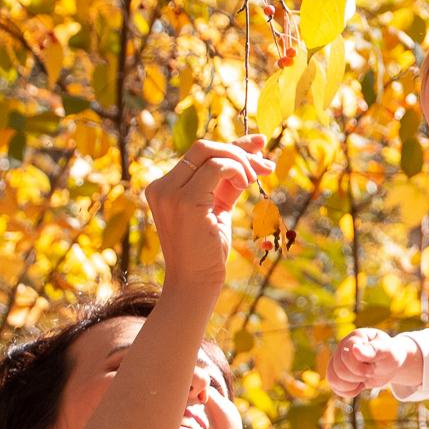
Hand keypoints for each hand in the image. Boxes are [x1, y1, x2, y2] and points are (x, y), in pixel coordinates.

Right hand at [145, 135, 272, 294]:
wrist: (196, 281)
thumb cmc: (208, 250)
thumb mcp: (218, 208)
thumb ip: (228, 182)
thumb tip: (254, 153)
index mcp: (165, 187)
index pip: (200, 155)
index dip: (232, 146)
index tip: (260, 146)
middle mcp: (162, 186)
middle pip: (203, 147)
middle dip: (239, 150)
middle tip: (266, 165)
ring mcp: (169, 192)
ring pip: (209, 151)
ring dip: (241, 161)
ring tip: (256, 180)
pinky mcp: (184, 200)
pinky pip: (217, 167)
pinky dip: (237, 170)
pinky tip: (246, 185)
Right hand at [327, 328, 411, 396]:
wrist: (389, 364)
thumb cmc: (389, 354)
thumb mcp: (387, 351)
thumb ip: (373, 350)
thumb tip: (355, 349)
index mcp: (355, 338)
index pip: (346, 356)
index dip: (359, 368)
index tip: (373, 368)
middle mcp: (342, 347)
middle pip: (339, 370)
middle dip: (358, 376)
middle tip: (370, 372)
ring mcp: (338, 360)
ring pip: (333, 379)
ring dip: (352, 384)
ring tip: (364, 378)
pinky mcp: (337, 373)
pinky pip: (335, 387)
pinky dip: (348, 391)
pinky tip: (359, 385)